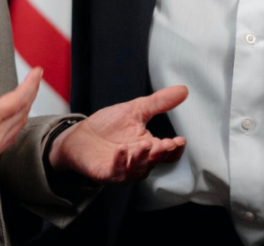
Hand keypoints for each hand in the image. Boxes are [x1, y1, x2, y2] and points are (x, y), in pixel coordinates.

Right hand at [0, 43, 41, 192]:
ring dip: (24, 110)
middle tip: (33, 80)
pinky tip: (10, 119)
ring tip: (24, 96)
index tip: (37, 71)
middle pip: (23, 112)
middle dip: (30, 94)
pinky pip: (9, 140)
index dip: (31, 84)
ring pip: (18, 127)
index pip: (19, 99)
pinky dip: (15, 125)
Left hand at [48, 86, 187, 183]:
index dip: (175, 149)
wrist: (80, 136)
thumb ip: (159, 102)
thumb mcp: (136, 109)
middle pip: (155, 162)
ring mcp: (122, 169)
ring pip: (138, 170)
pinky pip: (115, 172)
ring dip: (142, 158)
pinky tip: (121, 150)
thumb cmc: (109, 125)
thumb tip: (184, 90)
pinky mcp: (105, 173)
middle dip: (162, 153)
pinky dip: (119, 163)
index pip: (168, 153)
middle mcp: (139, 161)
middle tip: (167, 143)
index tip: (180, 140)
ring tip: (144, 144)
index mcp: (149, 147)